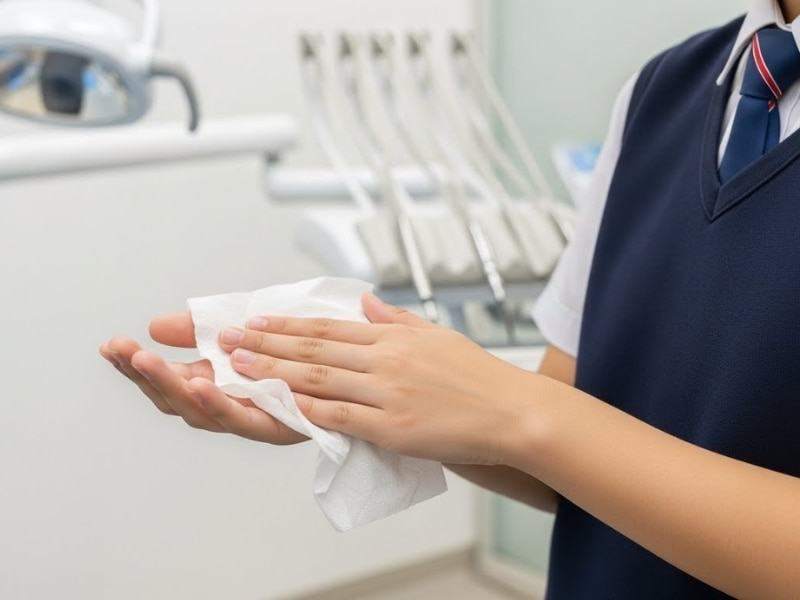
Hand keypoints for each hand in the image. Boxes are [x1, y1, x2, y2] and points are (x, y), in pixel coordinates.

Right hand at [99, 313, 306, 444]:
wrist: (352, 367)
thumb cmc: (299, 350)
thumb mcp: (243, 329)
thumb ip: (199, 330)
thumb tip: (156, 325)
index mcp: (215, 383)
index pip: (165, 380)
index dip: (136, 366)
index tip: (111, 345)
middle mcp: (229, 405)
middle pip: (175, 400)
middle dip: (146, 375)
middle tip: (123, 351)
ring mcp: (251, 418)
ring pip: (202, 411)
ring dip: (173, 386)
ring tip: (148, 363)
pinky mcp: (278, 425)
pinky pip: (246, 420)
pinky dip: (220, 404)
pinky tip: (201, 385)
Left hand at [217, 294, 534, 464]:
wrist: (514, 412)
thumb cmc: (480, 377)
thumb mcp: (438, 336)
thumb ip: (397, 319)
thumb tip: (366, 301)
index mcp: (395, 337)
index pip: (329, 328)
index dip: (288, 325)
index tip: (256, 321)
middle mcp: (387, 360)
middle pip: (315, 350)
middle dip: (267, 344)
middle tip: (229, 339)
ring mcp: (389, 394)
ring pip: (320, 380)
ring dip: (275, 372)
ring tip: (240, 366)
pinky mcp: (394, 427)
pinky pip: (342, 417)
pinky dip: (308, 410)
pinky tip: (280, 405)